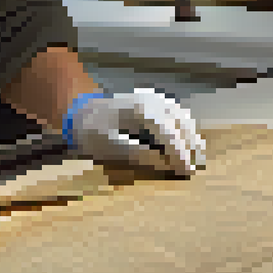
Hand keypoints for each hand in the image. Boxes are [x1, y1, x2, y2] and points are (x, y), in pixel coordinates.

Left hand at [64, 89, 206, 176]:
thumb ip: (139, 156)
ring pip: (183, 118)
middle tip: (192, 170)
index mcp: (143, 111)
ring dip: (190, 139)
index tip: (187, 173)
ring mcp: (155, 100)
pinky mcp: (154, 103)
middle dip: (190, 148)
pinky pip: (177, 115)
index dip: (180, 155)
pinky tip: (182, 145)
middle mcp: (154, 101)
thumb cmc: (92, 133)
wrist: (81, 114)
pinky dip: (183, 131)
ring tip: (192, 160)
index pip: (170, 135)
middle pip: (183, 125)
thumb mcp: (110, 148)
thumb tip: (166, 165)